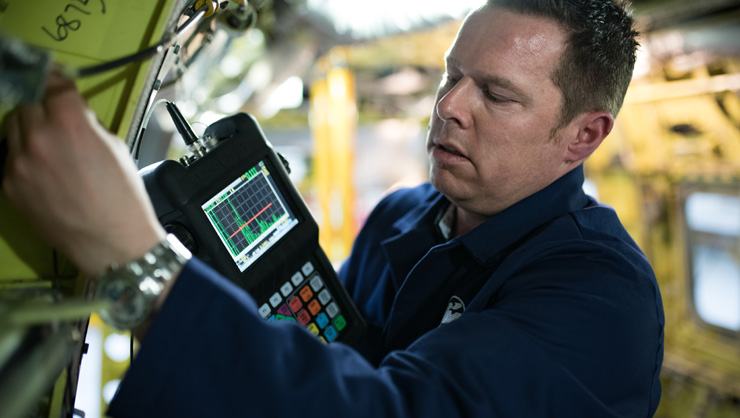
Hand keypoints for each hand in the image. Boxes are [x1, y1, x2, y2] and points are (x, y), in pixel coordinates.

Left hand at [2, 74, 165, 275]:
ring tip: (49, 146)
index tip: (56, 78)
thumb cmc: (123, 196)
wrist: (112, 241)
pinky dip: (25, 158)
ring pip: (14, 128)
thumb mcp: (116, 146)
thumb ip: (87, 124)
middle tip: (56, 118)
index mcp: (71, 123)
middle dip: (42, 106)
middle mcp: (38, 137)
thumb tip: (72, 114)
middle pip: (28, 103)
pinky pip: (11, 158)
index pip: (52, 84)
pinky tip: (45, 172)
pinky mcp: (9, 185)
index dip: (56, 79)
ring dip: (30, 129)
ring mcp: (18, 163)